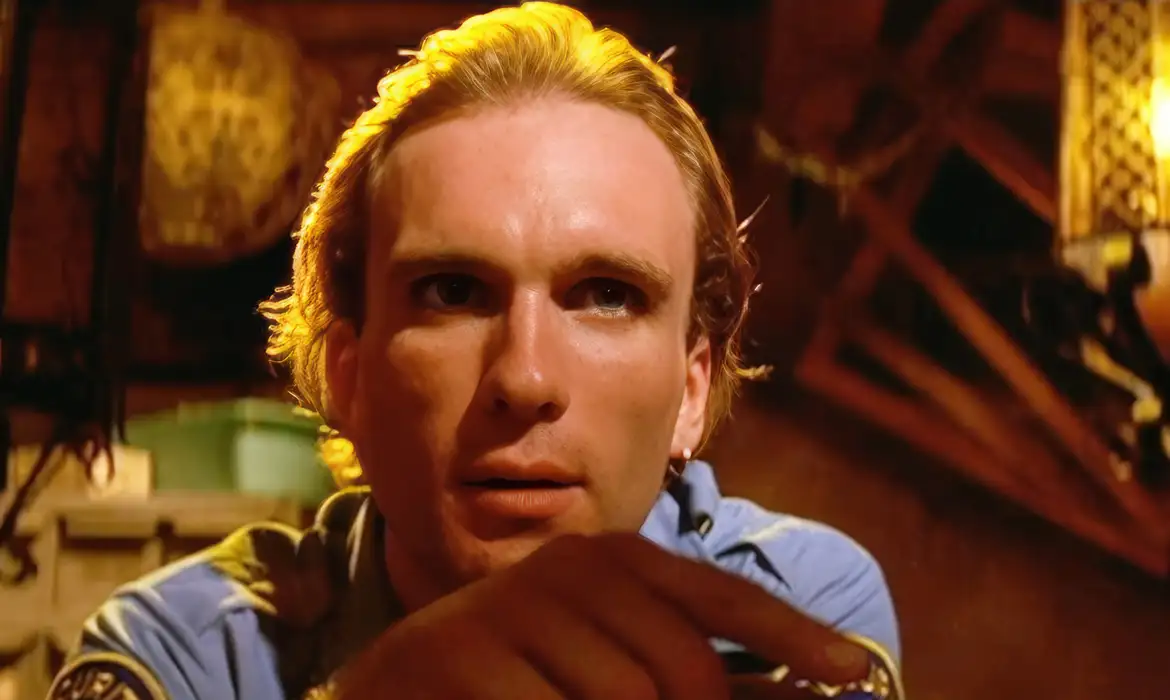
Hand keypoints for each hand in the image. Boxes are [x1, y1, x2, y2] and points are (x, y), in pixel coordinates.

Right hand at [335, 532, 870, 699]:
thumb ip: (698, 677)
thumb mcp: (614, 666)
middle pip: (685, 673)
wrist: (402, 682)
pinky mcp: (463, 654)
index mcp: (617, 560)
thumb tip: (800, 695)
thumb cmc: (526, 673)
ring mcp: (514, 605)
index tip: (854, 672)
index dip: (792, 635)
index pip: (720, 597)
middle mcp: (573, 567)